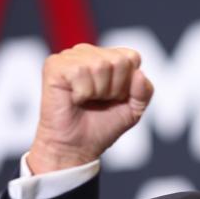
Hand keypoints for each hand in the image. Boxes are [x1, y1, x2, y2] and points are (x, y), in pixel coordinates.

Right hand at [27, 44, 153, 173]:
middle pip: (119, 61)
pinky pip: (80, 71)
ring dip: (98, 92)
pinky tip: (74, 99)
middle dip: (114, 89)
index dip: (129, 84)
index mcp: (108, 57)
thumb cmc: (103, 126)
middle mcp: (89, 52)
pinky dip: (82, 92)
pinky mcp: (54, 65)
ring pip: (100, 65)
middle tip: (99, 101)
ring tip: (87, 100)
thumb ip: (144, 91)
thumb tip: (139, 73)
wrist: (77, 146)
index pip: (132, 57)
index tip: (115, 98)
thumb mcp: (134, 109)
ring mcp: (70, 56)